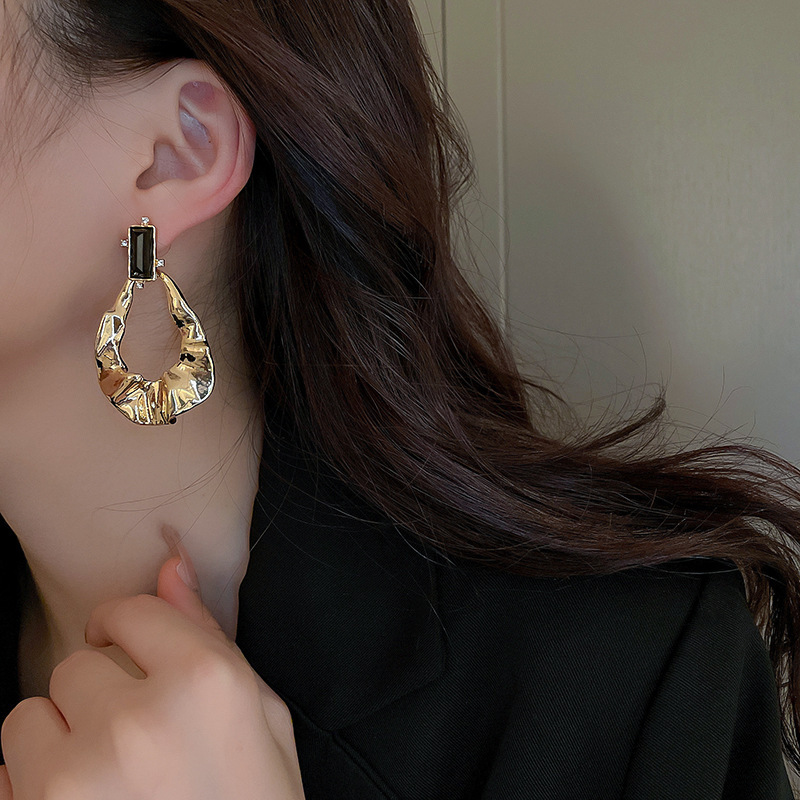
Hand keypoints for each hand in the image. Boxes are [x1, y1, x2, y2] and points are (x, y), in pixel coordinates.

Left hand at [0, 551, 305, 799]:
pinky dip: (33, 791)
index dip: (128, 629)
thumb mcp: (260, 714)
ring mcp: (77, 781)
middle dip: (98, 691)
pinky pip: (4, 778)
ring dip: (58, 740)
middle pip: (75, 663)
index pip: (130, 611)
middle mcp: (137, 721)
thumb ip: (209, 634)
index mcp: (206, 681)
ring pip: (27, 715)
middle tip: (135, 740)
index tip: (131, 650)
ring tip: (105, 782)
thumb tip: (170, 564)